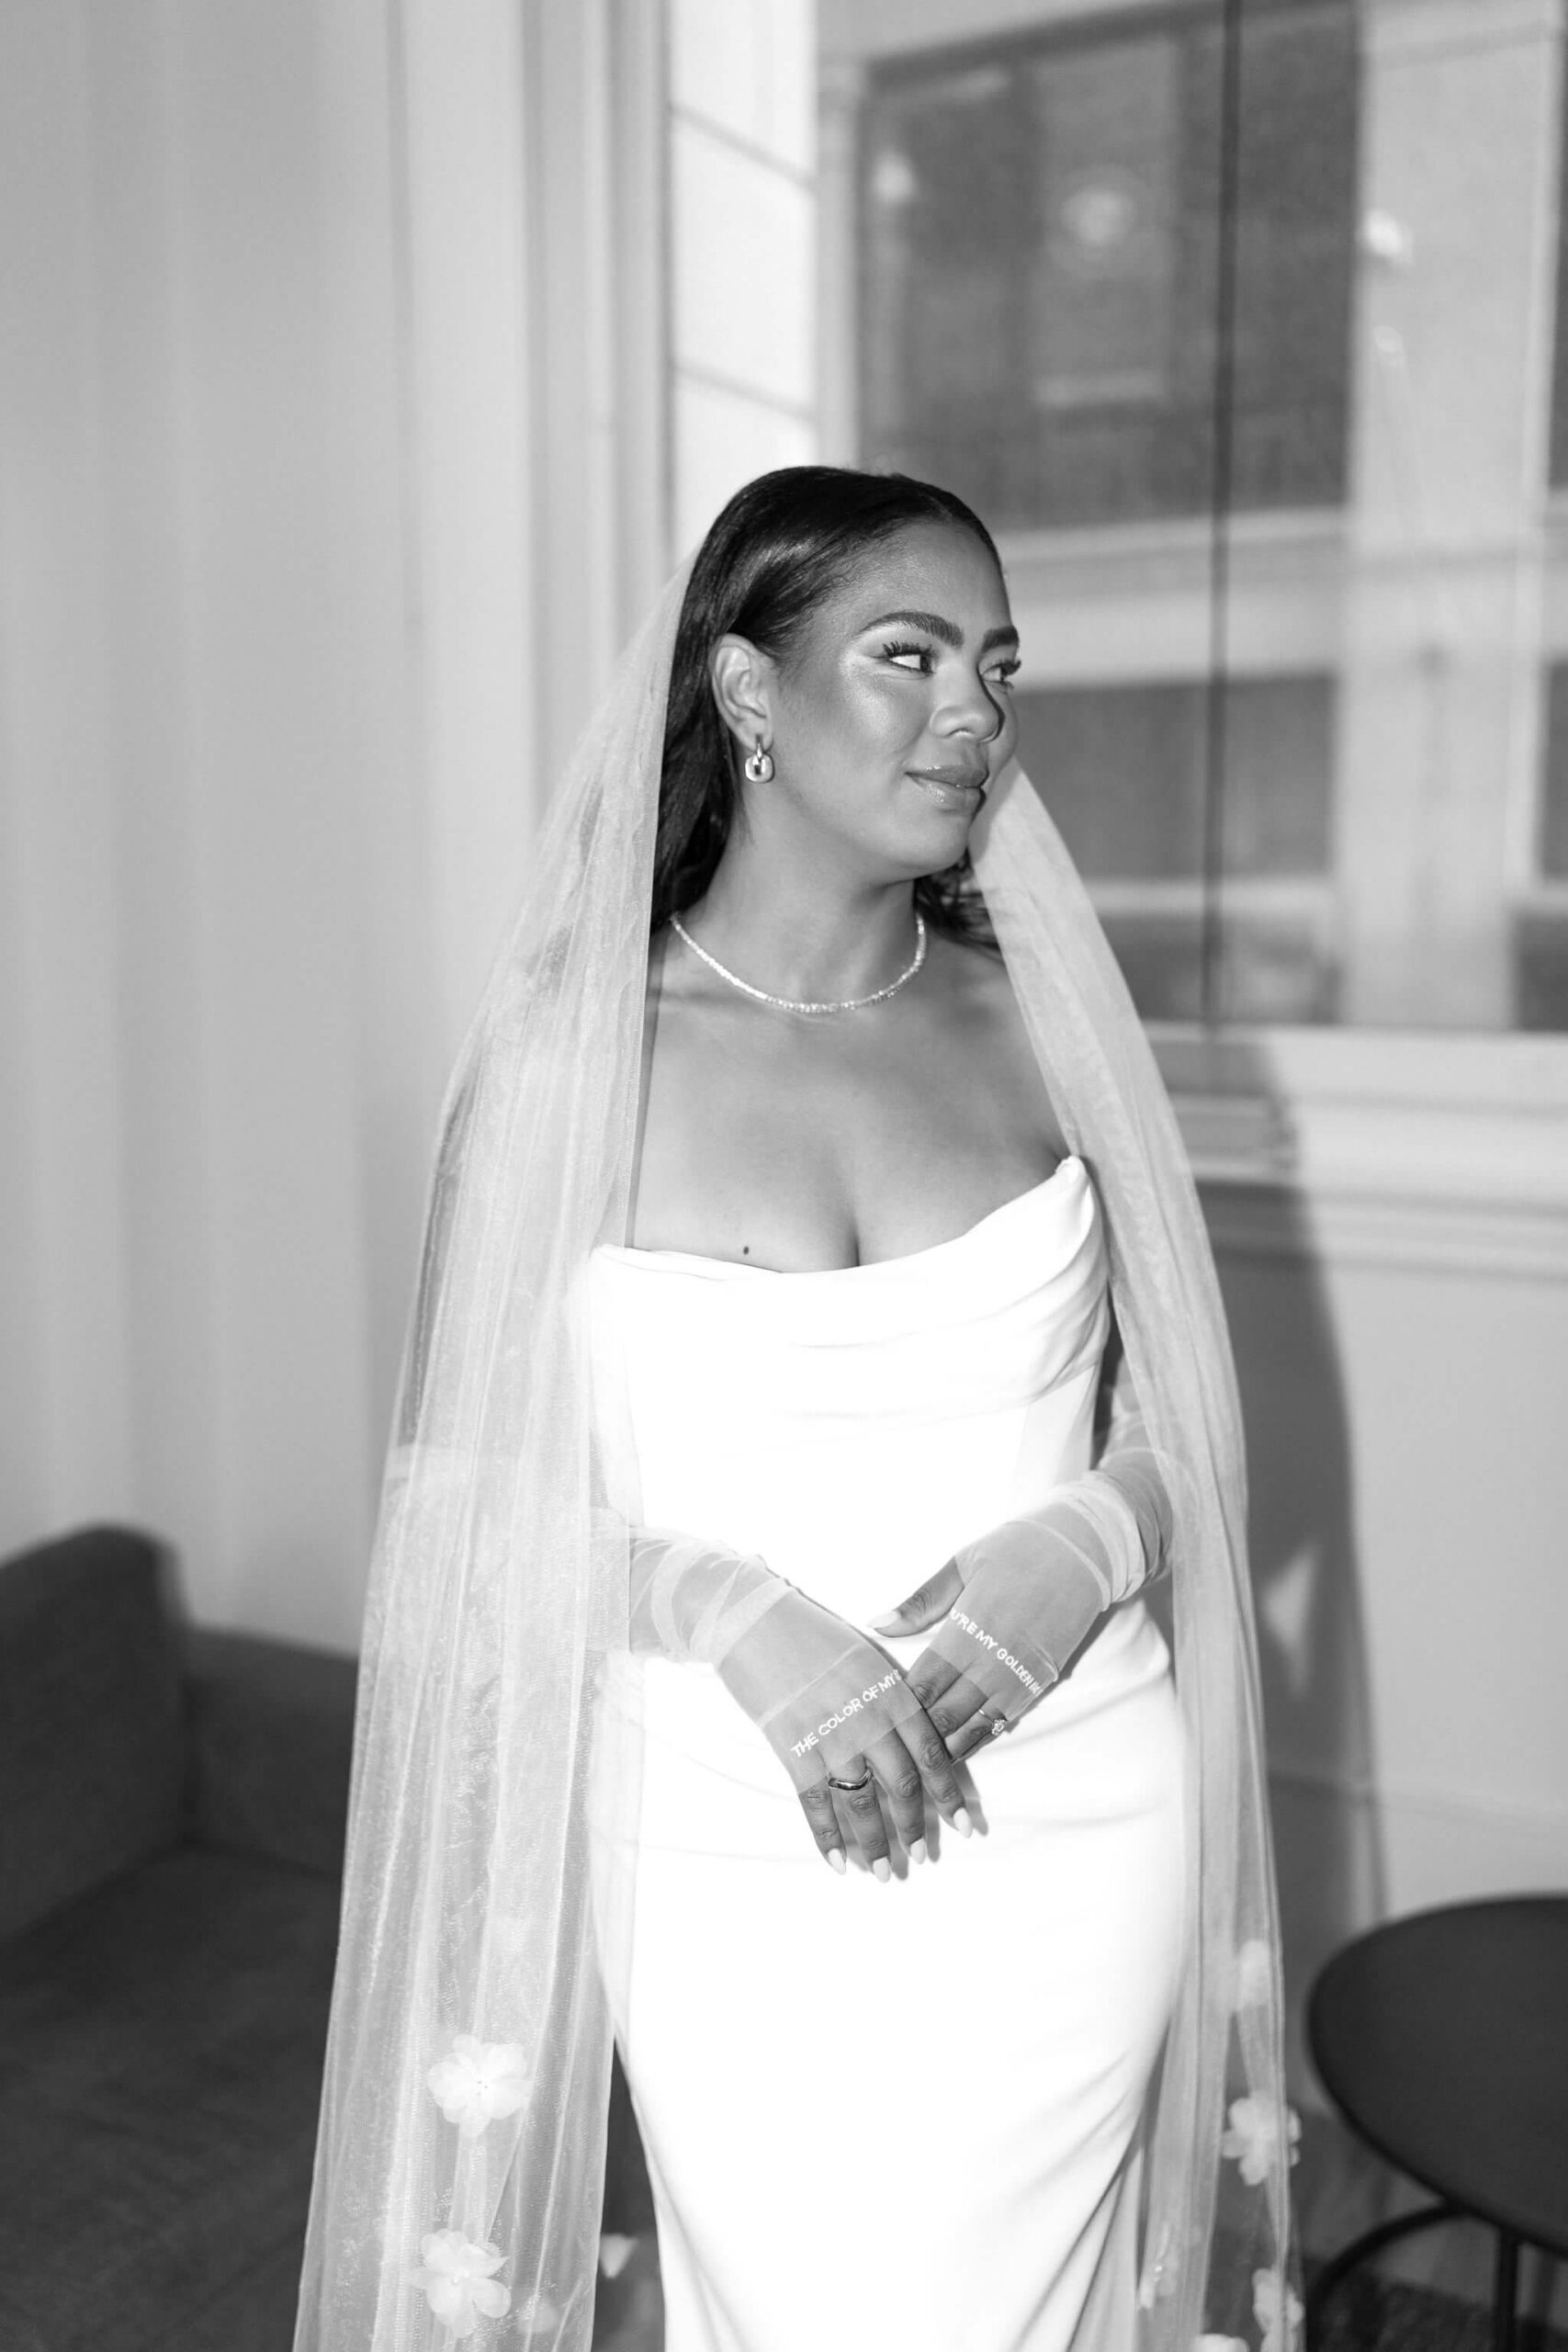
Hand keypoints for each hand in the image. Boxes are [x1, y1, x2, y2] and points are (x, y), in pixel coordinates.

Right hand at [715, 1589, 971, 1876]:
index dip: (950, 1795)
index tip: (963, 1825)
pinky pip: (816, 1805)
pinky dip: (828, 1839)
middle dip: (915, 1827)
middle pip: (903, 1785)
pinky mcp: (792, 1749)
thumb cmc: (812, 1634)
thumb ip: (891, 1697)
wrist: (753, 1620)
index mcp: (892, 1691)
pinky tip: (840, 1864)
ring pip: (863, 1803)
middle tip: (922, 1856)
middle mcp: (869, 1717)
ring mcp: (830, 1736)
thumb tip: (915, 1739)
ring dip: (876, 1844)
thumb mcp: (866, 1656)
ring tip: (885, 1873)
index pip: (932, 1753)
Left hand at [871, 1521, 1104, 1761]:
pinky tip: (959, 1747)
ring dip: (947, 1744)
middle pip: (945, 1714)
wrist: (1082, 1553)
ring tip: (922, 1758)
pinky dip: (978, 1737)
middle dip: (919, 1733)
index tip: (879, 1712)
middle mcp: (991, 1663)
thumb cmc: (1017, 1551)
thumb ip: (920, 1602)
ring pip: (974, 1728)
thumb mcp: (962, 1565)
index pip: (923, 1685)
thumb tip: (877, 1624)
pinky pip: (1003, 1722)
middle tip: (894, 1743)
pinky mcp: (1038, 1683)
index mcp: (966, 1632)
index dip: (900, 1705)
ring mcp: (1017, 1678)